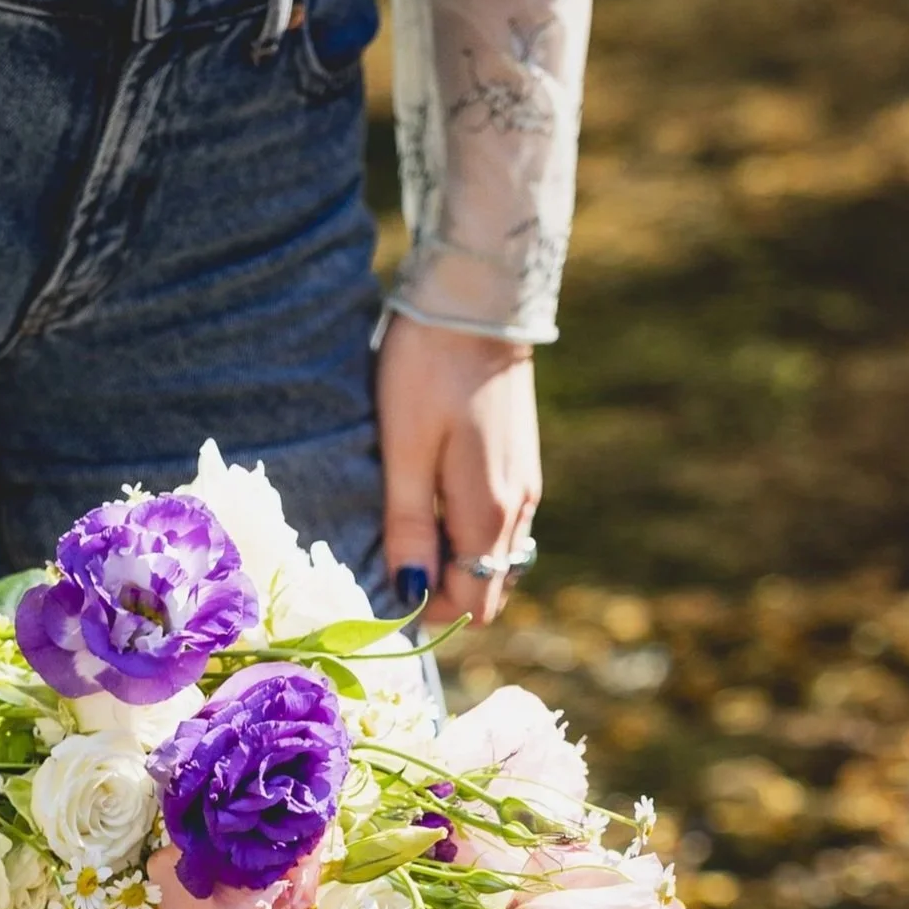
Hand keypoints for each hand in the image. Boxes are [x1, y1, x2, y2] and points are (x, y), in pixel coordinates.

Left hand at [377, 317, 541, 628]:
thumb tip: (409, 595)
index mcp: (489, 514)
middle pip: (487, 585)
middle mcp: (518, 508)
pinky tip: (429, 496)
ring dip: (452, 557)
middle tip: (388, 556)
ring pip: (492, 555)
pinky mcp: (520, 462)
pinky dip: (464, 529)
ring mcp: (525, 485)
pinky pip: (496, 523)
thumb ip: (408, 526)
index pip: (474, 604)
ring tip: (404, 524)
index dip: (429, 610)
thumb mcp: (404, 450)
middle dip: (441, 588)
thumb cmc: (427, 370)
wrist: (477, 298)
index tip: (384, 589)